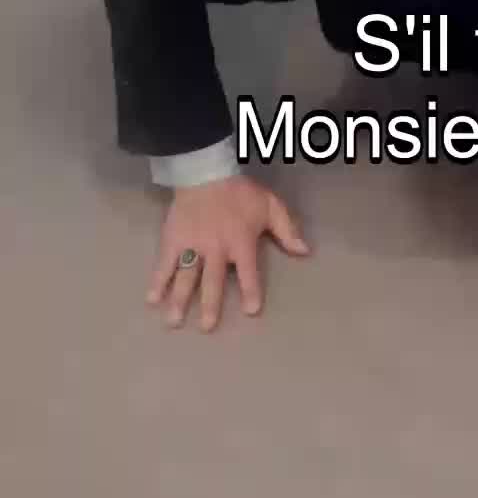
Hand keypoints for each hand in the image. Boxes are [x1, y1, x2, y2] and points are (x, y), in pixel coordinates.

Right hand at [147, 176, 309, 331]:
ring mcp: (193, 245)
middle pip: (213, 281)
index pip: (248, 272)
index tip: (251, 311)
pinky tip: (152, 299)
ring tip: (174, 322)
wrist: (206, 171)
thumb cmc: (240, 192)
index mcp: (241, 242)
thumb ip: (287, 229)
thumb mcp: (270, 205)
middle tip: (207, 327)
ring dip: (180, 300)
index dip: (251, 290)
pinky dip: (158, 281)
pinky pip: (165, 263)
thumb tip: (305, 251)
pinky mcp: (174, 239)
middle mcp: (216, 249)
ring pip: (186, 277)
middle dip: (210, 305)